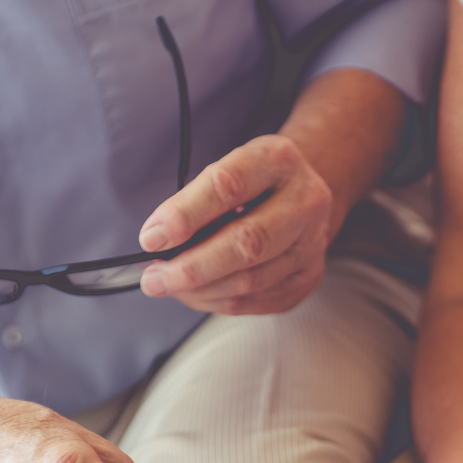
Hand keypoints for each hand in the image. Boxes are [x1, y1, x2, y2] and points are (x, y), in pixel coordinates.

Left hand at [137, 134, 331, 314]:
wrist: (304, 196)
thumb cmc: (254, 183)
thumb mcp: (228, 168)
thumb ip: (196, 200)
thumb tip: (159, 242)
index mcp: (278, 160)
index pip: (228, 187)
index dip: (185, 216)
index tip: (151, 239)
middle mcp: (304, 202)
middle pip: (247, 244)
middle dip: (193, 268)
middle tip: (154, 280)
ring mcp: (311, 244)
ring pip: (251, 281)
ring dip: (201, 290)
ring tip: (170, 287)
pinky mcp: (309, 277)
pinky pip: (258, 301)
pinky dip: (221, 301)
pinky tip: (199, 294)